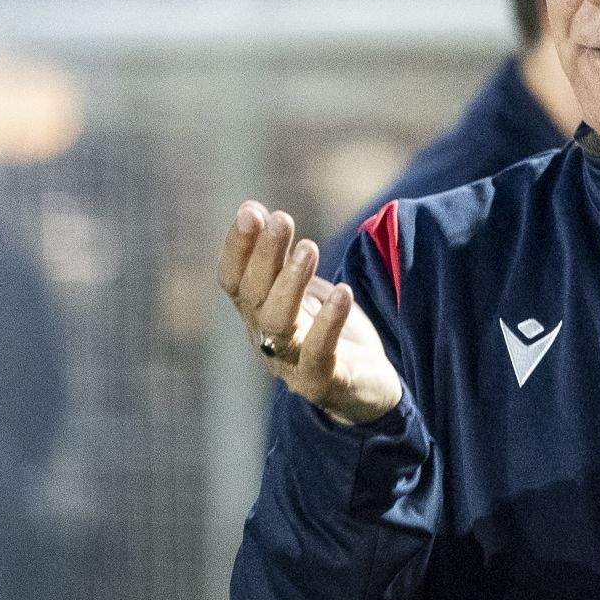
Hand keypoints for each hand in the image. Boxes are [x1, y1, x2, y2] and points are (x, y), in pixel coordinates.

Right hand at [219, 202, 403, 426]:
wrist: (366, 390)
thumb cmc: (329, 333)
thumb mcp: (303, 290)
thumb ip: (281, 257)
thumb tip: (256, 209)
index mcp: (256, 315)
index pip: (233, 280)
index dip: (237, 247)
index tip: (251, 210)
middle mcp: (265, 339)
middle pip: (253, 296)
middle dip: (265, 255)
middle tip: (281, 220)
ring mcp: (291, 364)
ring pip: (278, 324)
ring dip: (290, 283)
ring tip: (308, 248)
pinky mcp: (324, 382)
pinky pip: (320, 355)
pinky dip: (329, 322)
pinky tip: (343, 291)